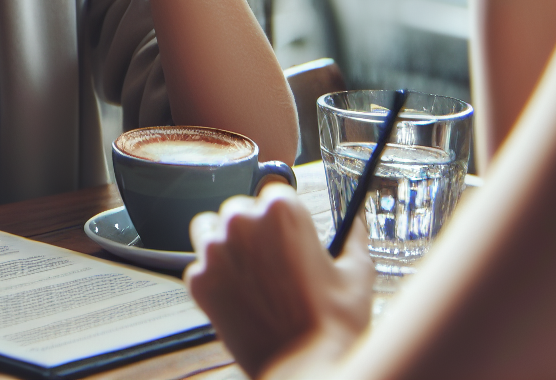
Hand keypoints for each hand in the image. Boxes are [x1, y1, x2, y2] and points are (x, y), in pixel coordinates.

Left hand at [186, 186, 372, 377]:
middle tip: (272, 261)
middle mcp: (243, 222)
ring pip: (210, 230)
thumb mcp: (357, 272)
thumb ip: (354, 236)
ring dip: (225, 244)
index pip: (273, 192)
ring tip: (249, 274)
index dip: (283, 215)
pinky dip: (214, 278)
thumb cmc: (332, 323)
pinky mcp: (198, 281)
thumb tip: (357, 220)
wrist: (305, 367)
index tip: (288, 234)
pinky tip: (238, 297)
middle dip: (253, 229)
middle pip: (239, 209)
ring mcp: (215, 251)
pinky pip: (200, 267)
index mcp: (282, 210)